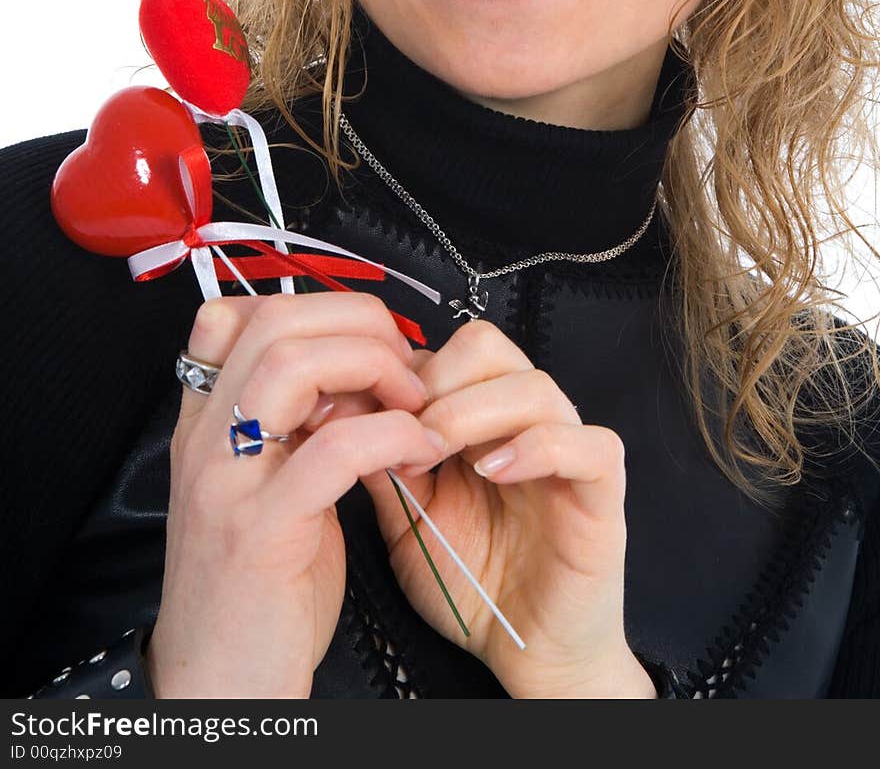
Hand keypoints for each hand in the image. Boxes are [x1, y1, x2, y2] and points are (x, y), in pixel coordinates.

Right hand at [145, 292, 444, 698]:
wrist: (222, 687)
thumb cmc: (259, 588)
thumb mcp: (268, 487)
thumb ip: (296, 426)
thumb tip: (360, 371)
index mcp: (204, 424)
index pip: (235, 314)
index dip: (314, 309)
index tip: (368, 341)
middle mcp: (204, 440)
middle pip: (275, 322)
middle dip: (358, 323)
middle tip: (407, 362)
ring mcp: (225, 483)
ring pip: (294, 365)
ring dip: (374, 367)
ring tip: (415, 403)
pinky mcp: (261, 533)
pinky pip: (333, 449)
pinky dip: (390, 434)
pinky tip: (418, 450)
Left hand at [360, 319, 655, 698]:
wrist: (527, 653)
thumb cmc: (471, 583)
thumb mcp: (408, 518)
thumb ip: (386, 464)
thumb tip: (345, 411)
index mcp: (483, 418)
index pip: (448, 350)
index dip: (404, 373)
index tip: (370, 414)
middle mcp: (527, 420)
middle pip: (488, 346)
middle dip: (437, 382)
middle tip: (407, 433)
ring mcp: (570, 450)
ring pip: (535, 386)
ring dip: (474, 412)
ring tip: (440, 456)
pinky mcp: (603, 490)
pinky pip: (591, 444)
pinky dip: (540, 448)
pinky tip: (495, 472)